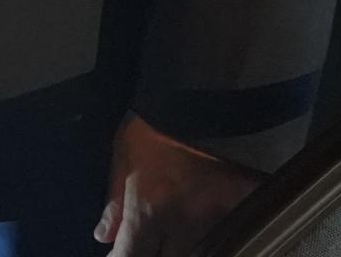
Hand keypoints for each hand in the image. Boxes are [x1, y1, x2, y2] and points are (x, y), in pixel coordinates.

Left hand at [96, 114, 258, 255]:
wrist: (197, 100)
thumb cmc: (154, 125)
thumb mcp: (122, 157)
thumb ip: (113, 201)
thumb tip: (102, 236)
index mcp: (146, 213)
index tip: (120, 252)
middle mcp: (180, 224)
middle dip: (153, 253)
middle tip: (147, 239)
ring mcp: (211, 218)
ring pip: (196, 250)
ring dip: (180, 245)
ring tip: (171, 229)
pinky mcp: (238, 206)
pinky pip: (228, 232)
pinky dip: (218, 232)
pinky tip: (207, 223)